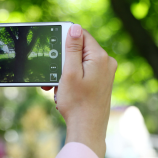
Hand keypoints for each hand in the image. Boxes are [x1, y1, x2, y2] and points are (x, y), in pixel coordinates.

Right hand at [42, 24, 116, 157]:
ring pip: (80, 63)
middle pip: (80, 50)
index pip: (82, 35)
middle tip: (51, 75)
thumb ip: (73, 48)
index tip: (54, 52)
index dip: (65, 41)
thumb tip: (75, 27)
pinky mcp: (102, 82)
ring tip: (55, 86)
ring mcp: (106, 73)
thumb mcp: (69, 72)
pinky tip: (63, 90)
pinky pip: (84, 72)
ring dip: (65, 71)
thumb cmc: (76, 103)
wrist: (87, 130)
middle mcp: (106, 63)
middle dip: (63, 60)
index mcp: (100, 57)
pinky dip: (72, 78)